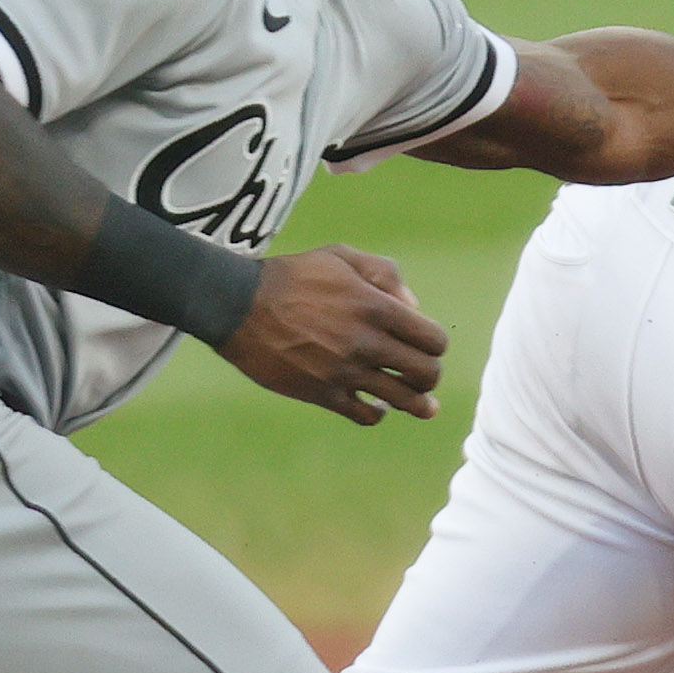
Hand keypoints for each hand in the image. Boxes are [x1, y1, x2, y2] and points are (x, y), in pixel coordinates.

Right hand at [220, 245, 448, 424]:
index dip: (435, 345)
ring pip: (404, 400)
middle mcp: (366, 341)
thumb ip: (384, 273)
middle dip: (429, 375)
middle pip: (426, 373)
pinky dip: (379, 414)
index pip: (433, 340)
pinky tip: (378, 406)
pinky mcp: (322, 393)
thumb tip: (415, 306)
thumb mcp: (339, 257)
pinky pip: (366, 415)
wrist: (238, 306)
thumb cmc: (292, 276)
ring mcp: (345, 370)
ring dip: (417, 403)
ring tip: (421, 404)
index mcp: (376, 306)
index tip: (425, 345)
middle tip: (421, 375)